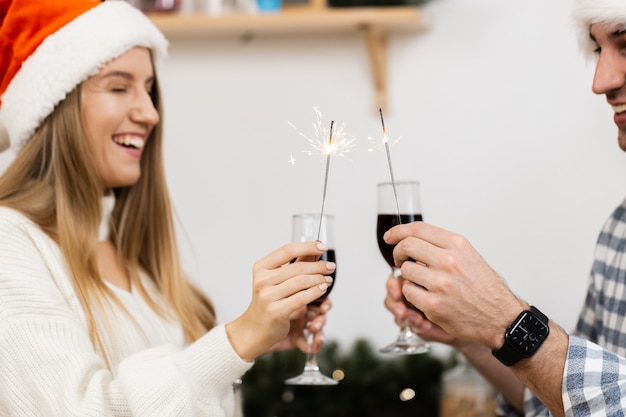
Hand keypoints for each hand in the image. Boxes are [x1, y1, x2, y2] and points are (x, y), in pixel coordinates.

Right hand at [226, 241, 335, 360]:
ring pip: (302, 282)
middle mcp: (262, 281)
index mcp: (261, 268)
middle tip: (331, 267)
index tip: (322, 247)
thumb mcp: (276, 280)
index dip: (308, 247)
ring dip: (319, 279)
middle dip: (319, 266)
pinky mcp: (276, 312)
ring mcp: (268, 297)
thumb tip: (315, 249)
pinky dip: (315, 292)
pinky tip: (322, 289)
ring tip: (328, 279)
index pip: (287, 250)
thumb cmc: (268, 301)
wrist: (255, 329)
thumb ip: (294, 264)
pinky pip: (302, 298)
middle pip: (298, 267)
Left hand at [384, 221, 525, 349]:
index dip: (398, 231)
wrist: (502, 318)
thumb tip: (415, 239)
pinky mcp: (434, 305)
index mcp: (457, 245)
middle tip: (400, 260)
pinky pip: (408, 292)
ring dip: (408, 276)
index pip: (418, 229)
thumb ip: (443, 246)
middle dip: (398, 253)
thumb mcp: (469, 257)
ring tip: (421, 283)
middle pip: (407, 246)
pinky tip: (424, 297)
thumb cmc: (485, 289)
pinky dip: (411, 294)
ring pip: (405, 270)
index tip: (390, 237)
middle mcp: (449, 261)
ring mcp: (440, 283)